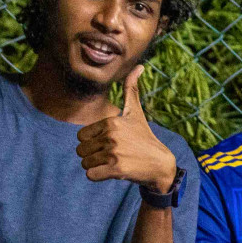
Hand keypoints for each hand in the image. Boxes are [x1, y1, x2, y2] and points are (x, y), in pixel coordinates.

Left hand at [76, 66, 177, 190]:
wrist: (161, 164)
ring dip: (96, 166)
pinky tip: (113, 172)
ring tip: (114, 163)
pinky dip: (98, 176)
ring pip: (85, 163)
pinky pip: (91, 175)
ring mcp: (114, 153)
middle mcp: (112, 136)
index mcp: (111, 122)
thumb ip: (132, 89)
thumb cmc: (144, 136)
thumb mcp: (136, 112)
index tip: (110, 143)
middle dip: (92, 155)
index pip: (81, 136)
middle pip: (81, 150)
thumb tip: (139, 66)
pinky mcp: (116, 170)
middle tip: (112, 155)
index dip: (92, 142)